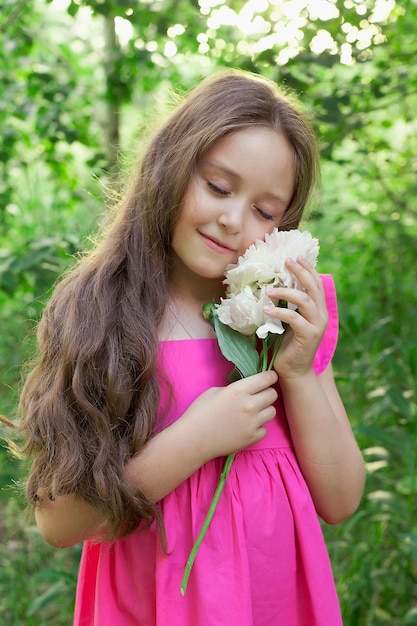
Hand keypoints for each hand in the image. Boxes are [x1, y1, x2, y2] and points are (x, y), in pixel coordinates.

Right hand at [182, 370, 277, 459]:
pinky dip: (258, 427)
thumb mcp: (214, 391)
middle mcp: (249, 405)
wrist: (193, 440)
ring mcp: (253, 423)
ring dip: (264, 410)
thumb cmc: (199, 412)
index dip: (270, 376)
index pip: (266, 378)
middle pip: (273, 394)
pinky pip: (265, 429)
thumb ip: (234, 388)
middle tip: (258, 396)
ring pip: (272, 411)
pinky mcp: (253, 438)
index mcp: (238, 390)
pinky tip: (246, 427)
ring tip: (252, 412)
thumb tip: (247, 389)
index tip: (270, 377)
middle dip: (267, 393)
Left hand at [264, 257, 327, 378]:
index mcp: (318, 309)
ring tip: (269, 289)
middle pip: (314, 287)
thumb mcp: (289, 321)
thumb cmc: (288, 345)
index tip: (295, 257)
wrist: (294, 370)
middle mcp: (321, 315)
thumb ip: (288, 305)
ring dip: (286, 291)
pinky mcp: (308, 335)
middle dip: (301, 272)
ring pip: (305, 300)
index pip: (316, 284)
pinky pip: (294, 318)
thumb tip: (273, 286)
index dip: (308, 269)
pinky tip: (266, 308)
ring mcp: (317, 325)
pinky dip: (280, 311)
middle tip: (287, 261)